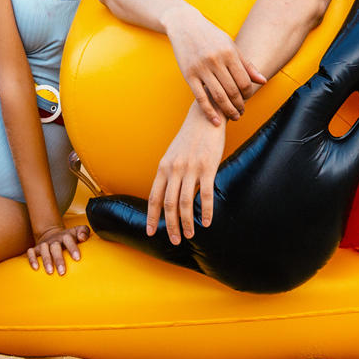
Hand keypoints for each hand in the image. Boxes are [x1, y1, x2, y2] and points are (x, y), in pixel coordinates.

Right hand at [27, 223, 89, 275]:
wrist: (52, 234)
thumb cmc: (69, 237)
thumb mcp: (77, 231)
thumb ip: (84, 231)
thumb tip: (82, 237)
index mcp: (65, 236)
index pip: (69, 240)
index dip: (73, 248)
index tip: (77, 258)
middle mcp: (54, 240)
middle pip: (55, 247)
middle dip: (58, 259)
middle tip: (63, 272)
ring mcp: (44, 244)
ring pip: (43, 250)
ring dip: (46, 260)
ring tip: (50, 272)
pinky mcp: (36, 249)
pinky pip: (31, 252)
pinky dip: (32, 259)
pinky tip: (36, 268)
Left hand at [146, 108, 226, 243]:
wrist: (205, 116)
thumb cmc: (190, 138)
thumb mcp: (173, 155)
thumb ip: (170, 174)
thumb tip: (167, 196)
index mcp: (164, 167)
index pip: (154, 197)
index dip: (151, 216)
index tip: (150, 232)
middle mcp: (174, 169)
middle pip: (169, 204)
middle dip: (170, 226)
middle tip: (174, 241)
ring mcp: (190, 168)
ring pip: (185, 203)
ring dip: (186, 223)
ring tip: (190, 235)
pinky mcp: (208, 167)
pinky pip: (205, 194)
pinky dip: (206, 211)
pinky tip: (207, 222)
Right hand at [166, 9, 265, 122]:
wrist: (185, 25)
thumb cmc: (211, 36)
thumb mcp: (230, 46)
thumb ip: (246, 64)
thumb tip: (263, 81)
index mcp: (228, 53)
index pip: (244, 81)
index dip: (247, 94)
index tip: (247, 99)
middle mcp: (215, 60)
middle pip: (232, 91)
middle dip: (239, 105)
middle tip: (241, 113)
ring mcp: (201, 68)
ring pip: (218, 96)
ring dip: (228, 111)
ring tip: (233, 117)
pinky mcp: (188, 74)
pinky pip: (200, 97)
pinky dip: (209, 112)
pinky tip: (216, 121)